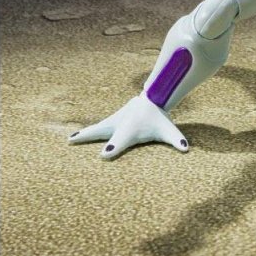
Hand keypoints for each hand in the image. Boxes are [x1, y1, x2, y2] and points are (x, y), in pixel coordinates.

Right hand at [68, 95, 189, 158]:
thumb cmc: (158, 119)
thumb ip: (177, 138)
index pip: (121, 141)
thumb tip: (187, 148)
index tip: (104, 155)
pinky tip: (73, 139)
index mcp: (131, 131)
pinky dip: (84, 134)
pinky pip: (96, 129)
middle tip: (74, 142)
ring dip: (83, 135)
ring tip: (69, 141)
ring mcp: (113, 122)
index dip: (114, 147)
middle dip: (91, 137)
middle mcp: (119, 126)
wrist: (150, 100)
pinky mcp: (109, 122)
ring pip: (96, 128)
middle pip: (103, 132)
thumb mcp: (168, 129)